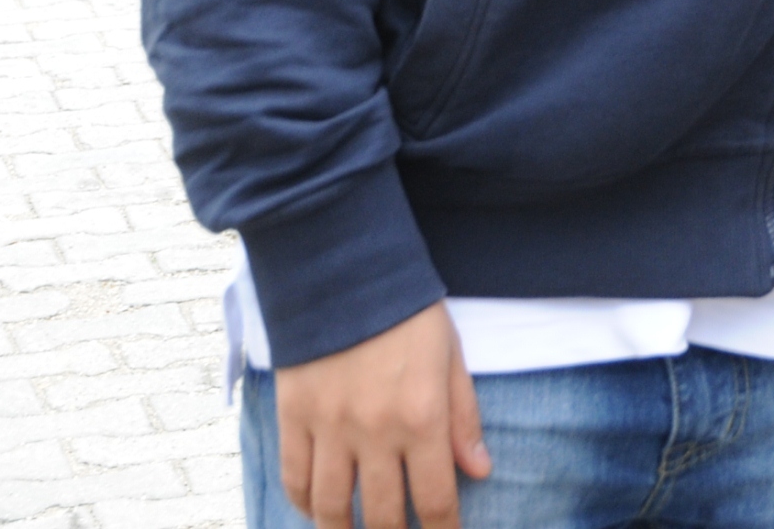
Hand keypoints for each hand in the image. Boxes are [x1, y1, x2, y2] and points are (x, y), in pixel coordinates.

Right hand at [275, 301, 490, 528]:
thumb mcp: (450, 356)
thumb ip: (464, 416)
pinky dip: (304, 505)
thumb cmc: (408, 312)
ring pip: (332, 509)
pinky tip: (319, 511)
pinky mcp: (293, 416)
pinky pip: (295, 479)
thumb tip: (479, 471)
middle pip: (382, 517)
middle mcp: (375, 431)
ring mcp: (330, 427)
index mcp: (422, 416)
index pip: (434, 500)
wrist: (347, 269)